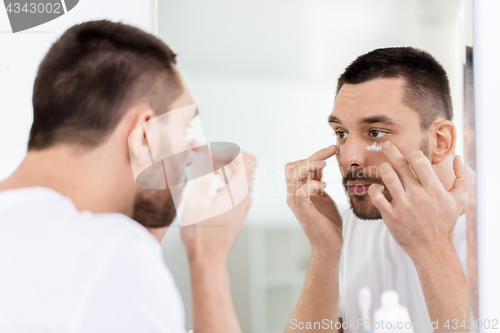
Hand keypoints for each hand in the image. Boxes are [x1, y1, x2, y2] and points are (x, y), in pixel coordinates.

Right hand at [181, 147, 255, 266]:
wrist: (208, 259)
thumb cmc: (202, 236)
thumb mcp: (197, 200)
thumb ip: (202, 172)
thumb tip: (201, 151)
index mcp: (238, 192)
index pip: (244, 158)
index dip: (224, 149)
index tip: (203, 148)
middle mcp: (245, 196)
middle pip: (241, 164)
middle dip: (220, 155)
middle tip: (199, 154)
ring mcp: (243, 203)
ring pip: (238, 174)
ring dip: (221, 166)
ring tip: (200, 166)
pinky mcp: (238, 208)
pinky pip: (235, 185)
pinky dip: (222, 177)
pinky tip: (206, 182)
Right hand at [285, 145, 342, 254]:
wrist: (329, 245)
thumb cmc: (327, 222)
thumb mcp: (323, 195)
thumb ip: (317, 180)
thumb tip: (319, 164)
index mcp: (296, 190)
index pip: (296, 165)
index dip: (314, 155)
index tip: (332, 149)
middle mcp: (292, 195)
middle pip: (292, 166)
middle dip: (311, 156)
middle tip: (331, 152)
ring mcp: (296, 203)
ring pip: (293, 175)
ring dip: (309, 165)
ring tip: (324, 165)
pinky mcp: (303, 211)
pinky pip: (301, 192)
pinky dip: (312, 184)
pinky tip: (324, 186)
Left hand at [368, 142, 464, 259]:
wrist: (432, 249)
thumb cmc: (444, 223)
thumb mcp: (459, 200)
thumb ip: (460, 177)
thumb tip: (458, 157)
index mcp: (434, 190)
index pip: (419, 160)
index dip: (412, 153)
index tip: (410, 154)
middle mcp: (417, 196)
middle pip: (400, 165)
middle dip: (391, 151)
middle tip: (386, 144)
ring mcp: (403, 206)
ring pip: (387, 176)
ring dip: (383, 167)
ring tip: (384, 166)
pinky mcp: (390, 216)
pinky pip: (376, 196)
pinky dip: (374, 189)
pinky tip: (377, 187)